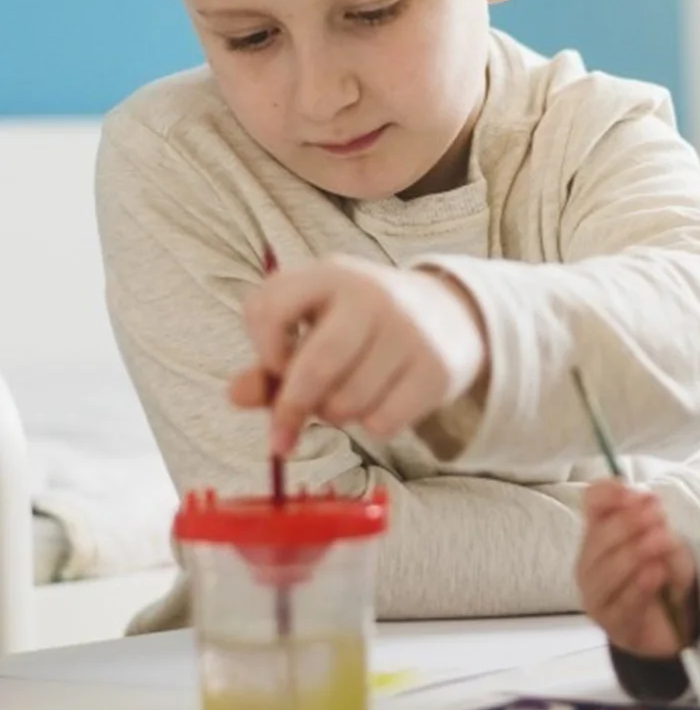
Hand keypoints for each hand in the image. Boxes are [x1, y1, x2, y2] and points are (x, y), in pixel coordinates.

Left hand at [229, 257, 487, 455]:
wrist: (453, 314)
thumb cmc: (364, 325)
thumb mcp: (316, 326)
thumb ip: (272, 362)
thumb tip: (235, 396)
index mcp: (331, 274)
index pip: (268, 309)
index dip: (264, 350)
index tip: (276, 366)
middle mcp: (373, 296)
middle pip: (314, 367)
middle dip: (292, 408)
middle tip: (282, 435)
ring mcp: (410, 332)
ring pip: (347, 403)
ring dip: (336, 416)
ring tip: (348, 398)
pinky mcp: (437, 369)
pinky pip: (383, 422)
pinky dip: (373, 425)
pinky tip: (382, 404)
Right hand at [578, 479, 699, 659]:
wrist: (676, 617)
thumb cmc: (664, 569)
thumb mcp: (666, 538)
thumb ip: (653, 521)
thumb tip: (644, 500)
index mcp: (601, 531)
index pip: (593, 503)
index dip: (609, 494)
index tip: (633, 493)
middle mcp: (591, 561)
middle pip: (598, 538)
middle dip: (628, 524)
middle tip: (658, 516)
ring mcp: (596, 594)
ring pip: (606, 572)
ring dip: (635, 553)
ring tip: (662, 541)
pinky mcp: (611, 624)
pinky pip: (621, 605)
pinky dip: (639, 587)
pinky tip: (657, 573)